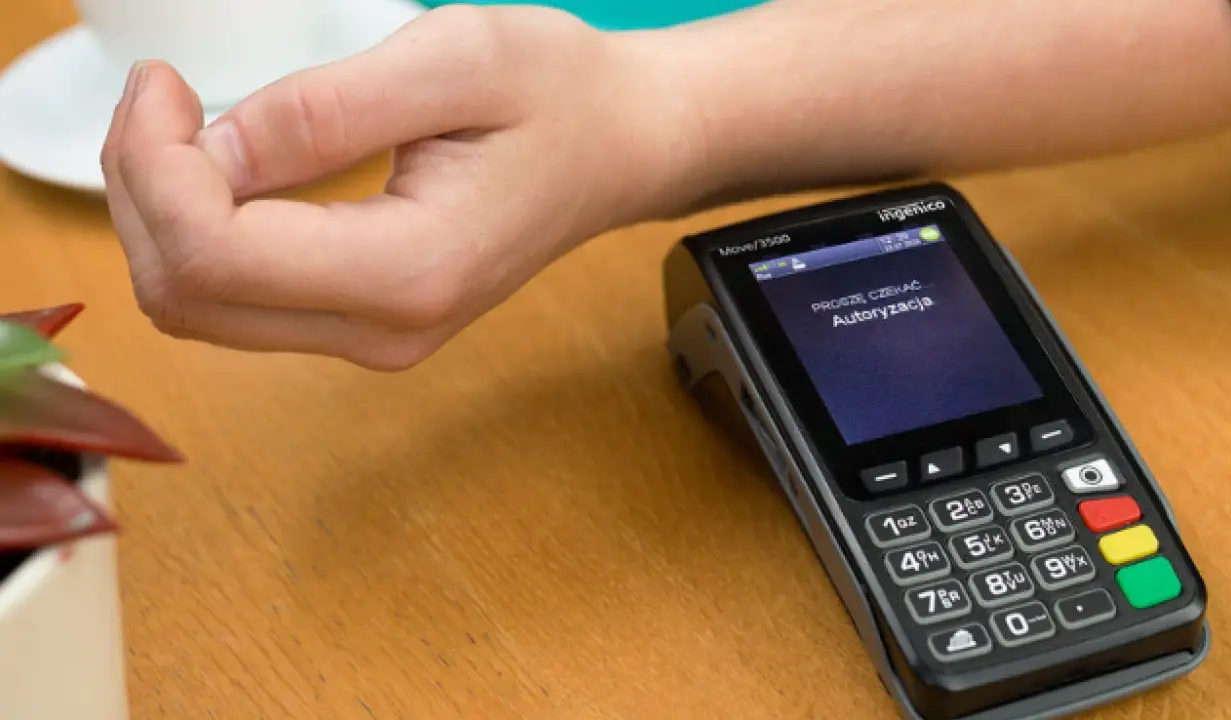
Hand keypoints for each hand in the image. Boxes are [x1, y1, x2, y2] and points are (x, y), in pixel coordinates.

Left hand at [100, 5, 698, 370]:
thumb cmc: (560, 97)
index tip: (166, 82)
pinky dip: (196, 234)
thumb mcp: (453, 61)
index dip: (154, 167)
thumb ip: (327, 112)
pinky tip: (219, 168)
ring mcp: (371, 339)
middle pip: (186, 298)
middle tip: (162, 95)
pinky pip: (235, 301)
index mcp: (410, 270)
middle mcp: (384, 330)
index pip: (213, 257)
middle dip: (140, 191)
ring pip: (197, 309)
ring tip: (184, 125)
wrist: (620, 151)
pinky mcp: (362, 325)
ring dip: (160, 216)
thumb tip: (213, 151)